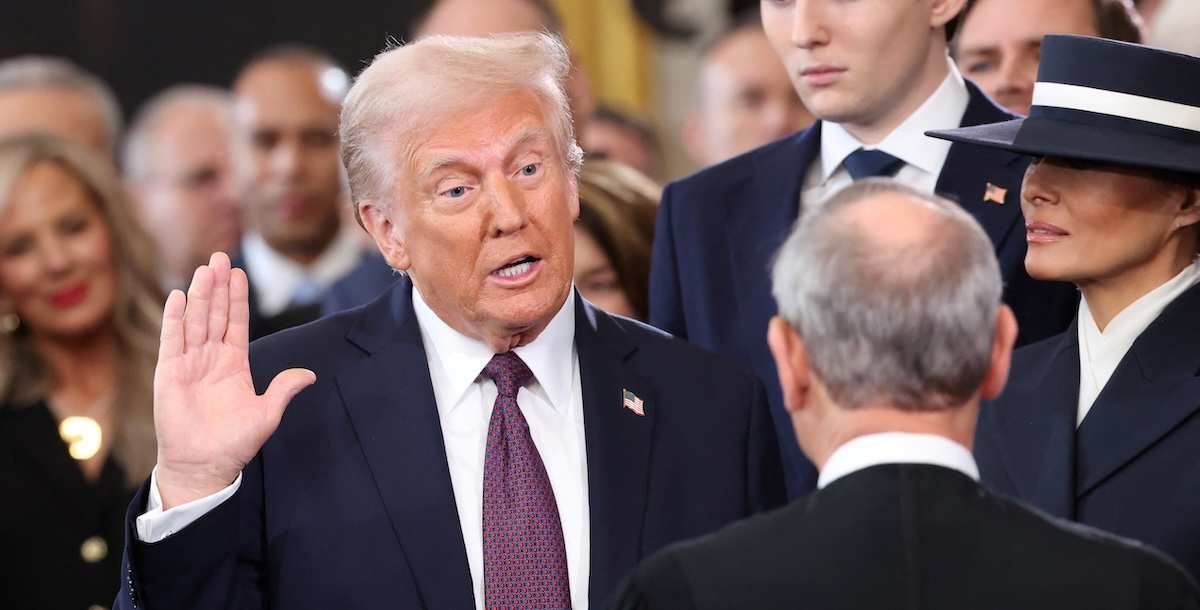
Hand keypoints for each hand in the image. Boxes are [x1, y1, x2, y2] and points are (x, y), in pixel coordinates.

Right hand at [153, 252, 315, 508]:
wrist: (204, 465)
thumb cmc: (234, 443)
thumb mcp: (266, 413)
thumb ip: (283, 389)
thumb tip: (310, 374)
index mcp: (234, 364)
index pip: (236, 322)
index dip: (237, 298)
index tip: (239, 272)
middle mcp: (211, 358)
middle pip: (215, 314)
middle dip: (218, 286)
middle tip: (220, 257)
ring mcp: (189, 363)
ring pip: (195, 321)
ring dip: (200, 295)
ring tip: (204, 269)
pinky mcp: (169, 373)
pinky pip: (172, 341)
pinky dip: (175, 319)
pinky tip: (179, 297)